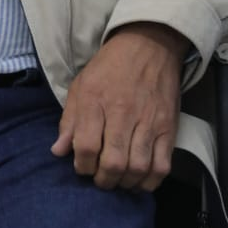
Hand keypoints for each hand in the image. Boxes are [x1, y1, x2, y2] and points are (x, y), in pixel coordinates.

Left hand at [51, 23, 188, 191]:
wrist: (149, 44)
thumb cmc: (110, 66)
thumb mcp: (81, 84)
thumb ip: (69, 120)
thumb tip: (58, 151)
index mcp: (95, 100)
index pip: (87, 146)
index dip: (82, 166)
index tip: (82, 167)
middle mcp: (122, 112)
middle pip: (113, 163)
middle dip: (103, 180)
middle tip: (100, 178)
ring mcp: (149, 121)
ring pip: (138, 167)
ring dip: (125, 183)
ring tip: (118, 180)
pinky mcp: (169, 127)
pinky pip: (162, 165)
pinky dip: (150, 181)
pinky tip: (140, 180)